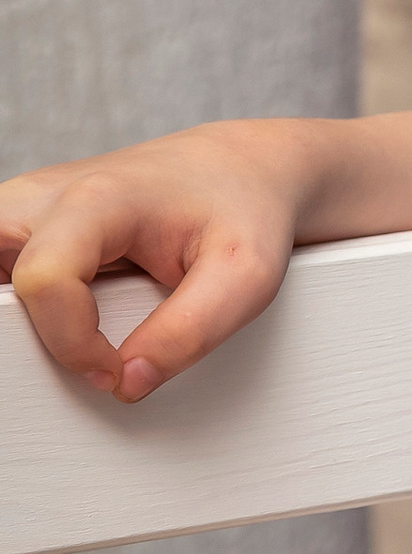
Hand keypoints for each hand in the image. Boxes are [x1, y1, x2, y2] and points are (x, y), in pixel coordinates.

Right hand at [0, 126, 306, 400]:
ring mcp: (27, 208)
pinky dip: (14, 303)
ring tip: (63, 339)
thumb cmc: (241, 212)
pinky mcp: (23, 226)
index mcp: (97, 200)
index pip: (46, 281)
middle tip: (65, 356)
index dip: (74, 343)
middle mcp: (45, 196)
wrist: (237, 170)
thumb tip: (129, 383)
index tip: (117, 370)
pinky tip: (55, 320)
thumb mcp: (245, 276)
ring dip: (11, 315)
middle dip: (14, 327)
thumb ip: (190, 333)